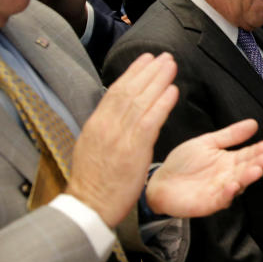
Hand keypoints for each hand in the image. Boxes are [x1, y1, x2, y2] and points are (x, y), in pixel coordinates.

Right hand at [67, 53, 178, 226]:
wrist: (89, 205)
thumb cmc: (94, 181)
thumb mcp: (92, 146)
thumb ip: (105, 127)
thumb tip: (116, 111)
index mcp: (96, 123)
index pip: (116, 90)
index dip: (133, 73)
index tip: (146, 59)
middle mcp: (107, 125)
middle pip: (130, 90)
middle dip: (149, 71)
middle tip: (165, 56)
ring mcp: (120, 136)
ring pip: (141, 100)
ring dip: (159, 80)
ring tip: (172, 65)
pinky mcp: (134, 149)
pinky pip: (151, 121)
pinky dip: (162, 103)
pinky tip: (173, 91)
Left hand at [145, 119, 262, 216]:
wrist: (159, 182)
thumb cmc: (182, 163)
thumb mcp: (206, 142)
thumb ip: (230, 135)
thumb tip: (253, 123)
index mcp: (228, 160)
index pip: (248, 154)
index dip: (258, 150)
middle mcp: (228, 176)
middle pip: (246, 169)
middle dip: (258, 163)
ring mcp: (220, 190)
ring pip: (238, 184)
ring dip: (248, 178)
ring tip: (256, 170)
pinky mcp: (210, 203)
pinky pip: (222, 199)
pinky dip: (228, 194)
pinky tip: (233, 185)